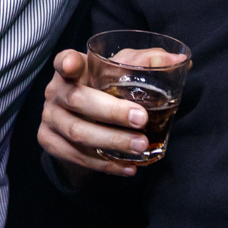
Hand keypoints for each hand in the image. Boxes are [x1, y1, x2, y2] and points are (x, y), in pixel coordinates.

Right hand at [38, 50, 149, 175]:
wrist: (80, 121)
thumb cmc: (104, 88)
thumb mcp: (121, 71)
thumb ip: (146, 62)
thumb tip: (178, 61)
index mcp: (70, 69)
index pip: (64, 60)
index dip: (67, 62)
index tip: (73, 65)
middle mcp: (55, 92)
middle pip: (77, 100)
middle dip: (111, 111)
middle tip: (142, 119)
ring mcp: (50, 118)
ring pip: (78, 132)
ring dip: (112, 141)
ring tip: (141, 146)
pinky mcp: (50, 141)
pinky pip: (77, 156)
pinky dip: (105, 164)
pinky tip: (128, 166)